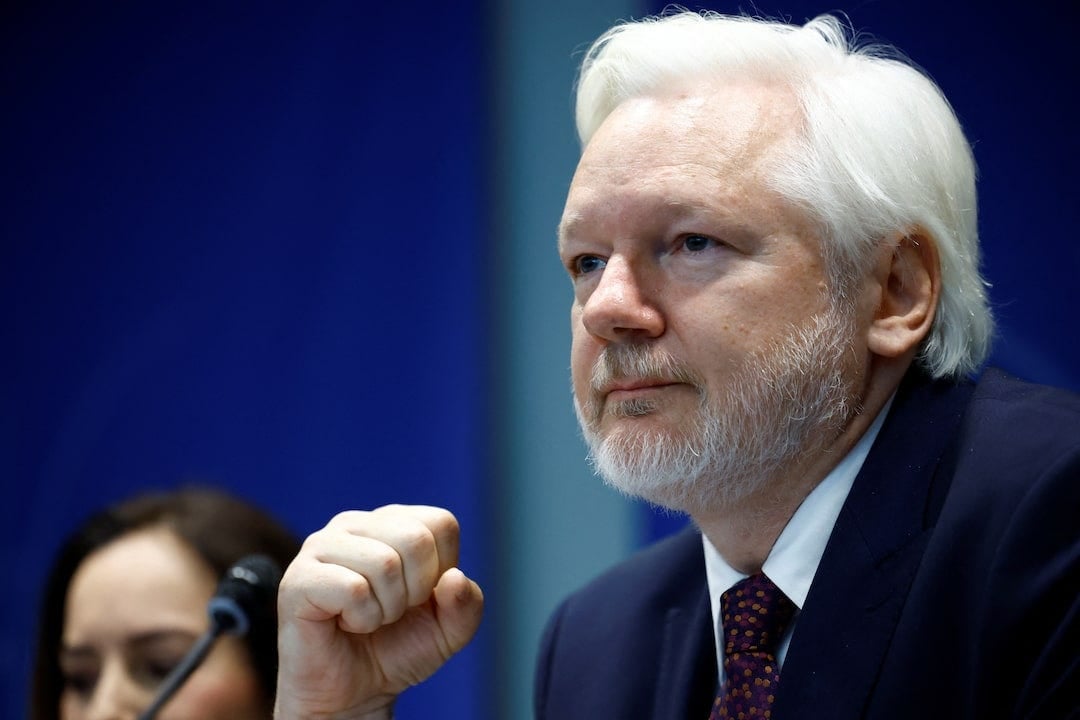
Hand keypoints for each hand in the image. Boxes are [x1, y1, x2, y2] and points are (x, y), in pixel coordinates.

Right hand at [274, 505, 483, 719]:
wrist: (352, 694)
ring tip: (367, 618)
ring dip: (386, 609)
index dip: (441, 571)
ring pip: (386, 563)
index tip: (418, 596)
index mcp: (391, 522)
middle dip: (415, 591)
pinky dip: (362, 620)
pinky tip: (345, 624)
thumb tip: (455, 577)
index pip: (441, 524)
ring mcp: (321, 546)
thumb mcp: (449, 630)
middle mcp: (354, 524)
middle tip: (391, 611)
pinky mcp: (298, 578)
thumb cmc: (396, 649)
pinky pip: (354, 589)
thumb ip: (467, 604)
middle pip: (416, 539)